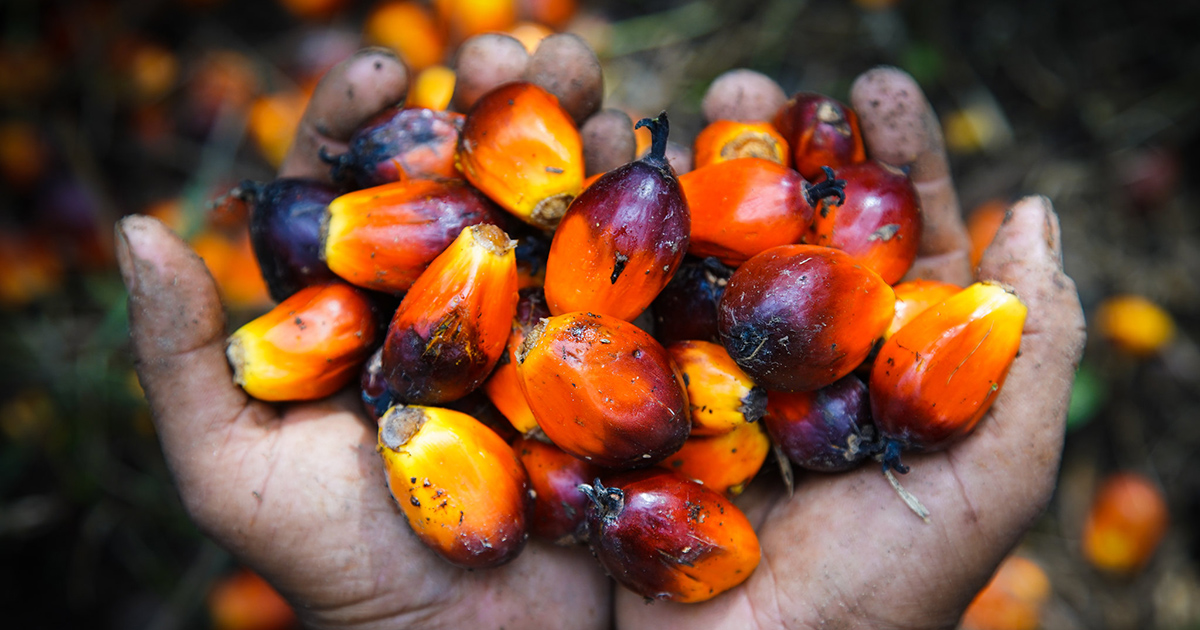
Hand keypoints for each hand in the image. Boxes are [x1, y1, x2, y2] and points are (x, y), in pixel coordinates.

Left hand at [117, 49, 610, 629]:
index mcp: (353, 306)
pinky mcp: (598, 359)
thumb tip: (139, 225)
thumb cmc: (338, 569)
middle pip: (462, 176)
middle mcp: (442, 301)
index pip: (351, 185)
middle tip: (515, 49)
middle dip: (488, 101)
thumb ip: (186, 354)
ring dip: (566, 129)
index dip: (366, 118)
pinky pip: (614, 273)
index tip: (392, 70)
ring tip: (587, 74)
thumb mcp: (231, 470)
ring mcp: (526, 324)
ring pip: (543, 204)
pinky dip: (630, 208)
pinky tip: (640, 152)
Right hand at [615, 68, 1084, 628]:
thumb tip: (1039, 216)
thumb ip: (1029, 352)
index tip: (872, 85)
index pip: (901, 236)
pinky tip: (617, 190)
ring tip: (690, 113)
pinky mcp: (649, 404)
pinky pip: (639, 314)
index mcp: (892, 362)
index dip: (894, 157)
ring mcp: (722, 377)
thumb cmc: (886, 592)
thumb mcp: (993, 475)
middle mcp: (807, 359)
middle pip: (797, 228)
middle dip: (782, 146)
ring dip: (702, 177)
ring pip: (716, 255)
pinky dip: (628, 250)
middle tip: (755, 85)